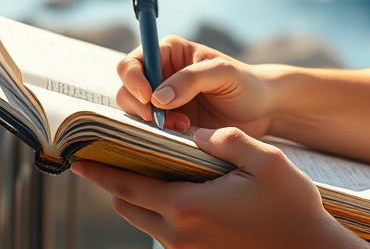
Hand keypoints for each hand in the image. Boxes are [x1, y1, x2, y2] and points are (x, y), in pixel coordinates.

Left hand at [71, 127, 368, 248]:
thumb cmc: (292, 206)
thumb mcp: (266, 160)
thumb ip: (227, 140)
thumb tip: (199, 134)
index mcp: (188, 206)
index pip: (127, 186)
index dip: (99, 171)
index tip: (77, 158)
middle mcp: (180, 232)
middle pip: (127, 207)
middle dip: (113, 183)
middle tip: (105, 159)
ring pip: (144, 222)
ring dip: (136, 199)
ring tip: (141, 173)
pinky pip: (166, 234)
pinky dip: (160, 213)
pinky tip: (177, 194)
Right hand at [116, 36, 274, 136]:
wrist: (263, 110)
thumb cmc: (245, 83)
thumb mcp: (223, 74)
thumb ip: (191, 79)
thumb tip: (157, 97)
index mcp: (169, 52)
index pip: (134, 62)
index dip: (134, 80)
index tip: (148, 98)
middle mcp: (160, 75)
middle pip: (127, 89)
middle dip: (139, 106)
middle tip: (161, 120)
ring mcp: (162, 102)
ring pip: (134, 113)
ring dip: (151, 122)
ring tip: (181, 126)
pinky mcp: (168, 125)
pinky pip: (149, 132)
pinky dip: (159, 135)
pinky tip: (183, 134)